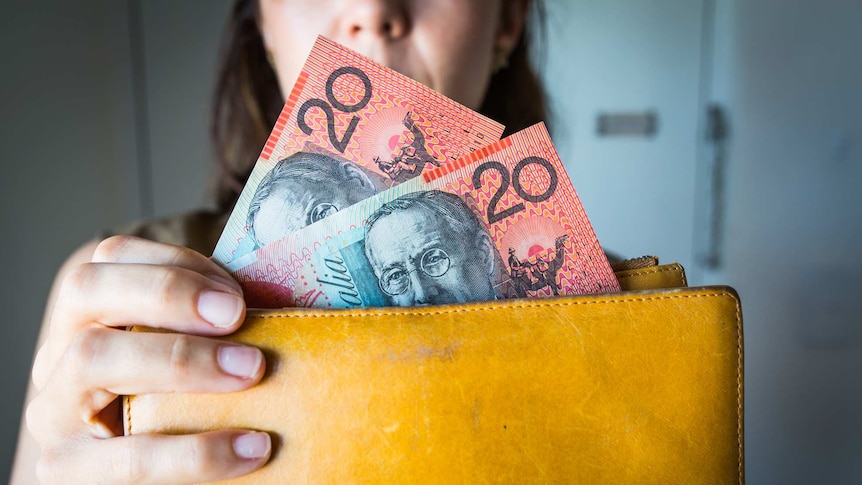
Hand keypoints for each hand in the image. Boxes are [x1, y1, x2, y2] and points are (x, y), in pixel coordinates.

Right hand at [27, 236, 269, 483]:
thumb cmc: (186, 415)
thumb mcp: (189, 361)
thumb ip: (213, 330)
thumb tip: (282, 303)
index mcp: (87, 317)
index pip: (112, 257)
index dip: (175, 262)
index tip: (237, 293)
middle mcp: (56, 353)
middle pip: (85, 289)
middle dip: (168, 292)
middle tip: (237, 316)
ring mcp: (52, 413)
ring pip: (91, 357)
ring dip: (179, 357)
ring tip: (251, 370)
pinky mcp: (69, 474)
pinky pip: (129, 460)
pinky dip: (197, 452)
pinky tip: (254, 448)